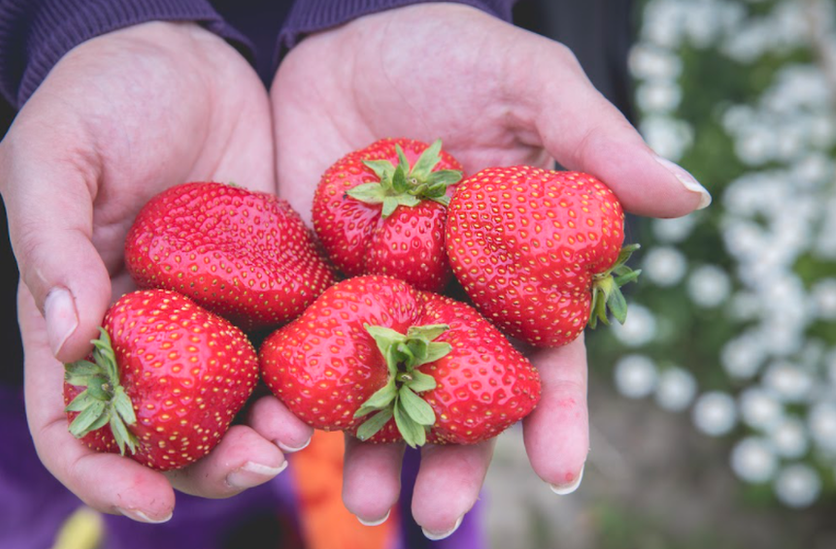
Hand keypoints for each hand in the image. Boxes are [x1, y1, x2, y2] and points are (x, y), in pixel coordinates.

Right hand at [0, 22, 311, 521]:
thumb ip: (49, 239)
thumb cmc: (103, 94)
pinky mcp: (270, 288)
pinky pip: (290, 348)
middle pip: (169, 433)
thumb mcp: (55, 150)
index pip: (72, 423)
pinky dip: (311, 379)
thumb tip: (65, 338)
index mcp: (79, 314)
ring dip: (269, 434)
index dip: (104, 476)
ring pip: (237, 405)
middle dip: (211, 466)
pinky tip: (341, 384)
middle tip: (266, 458)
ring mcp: (212, 315)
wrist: (189, 54)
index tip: (155, 502)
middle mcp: (148, 330)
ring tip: (305, 431)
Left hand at [271, 3, 708, 537]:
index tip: (561, 468)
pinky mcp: (312, 283)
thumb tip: (691, 197)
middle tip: (437, 516)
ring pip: (386, 389)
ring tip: (371, 505)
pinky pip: (311, 348)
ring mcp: (377, 296)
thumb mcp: (527, 85)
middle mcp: (448, 295)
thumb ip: (597, 143)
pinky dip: (304, 396)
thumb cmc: (446, 54)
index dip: (555, 410)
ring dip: (378, 449)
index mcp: (511, 267)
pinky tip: (292, 435)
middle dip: (455, 457)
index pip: (543, 351)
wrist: (341, 37)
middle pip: (460, 393)